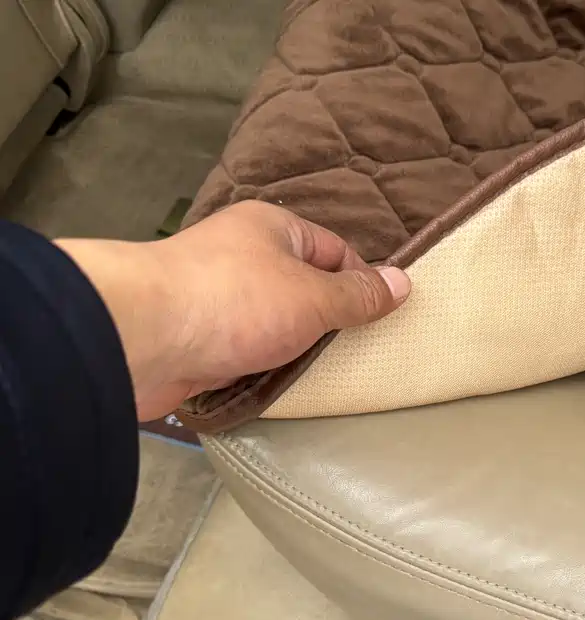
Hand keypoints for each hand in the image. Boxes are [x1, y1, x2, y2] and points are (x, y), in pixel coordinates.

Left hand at [56, 201, 410, 420]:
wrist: (141, 339)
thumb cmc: (235, 302)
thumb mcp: (312, 297)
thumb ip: (358, 295)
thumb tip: (404, 281)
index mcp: (272, 228)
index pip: (334, 250)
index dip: (362, 282)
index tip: (384, 319)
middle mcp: (243, 256)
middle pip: (304, 288)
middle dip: (330, 321)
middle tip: (363, 353)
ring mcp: (219, 299)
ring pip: (275, 323)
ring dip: (296, 348)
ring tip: (330, 375)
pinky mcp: (199, 339)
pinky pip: (247, 351)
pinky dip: (266, 367)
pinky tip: (285, 387)